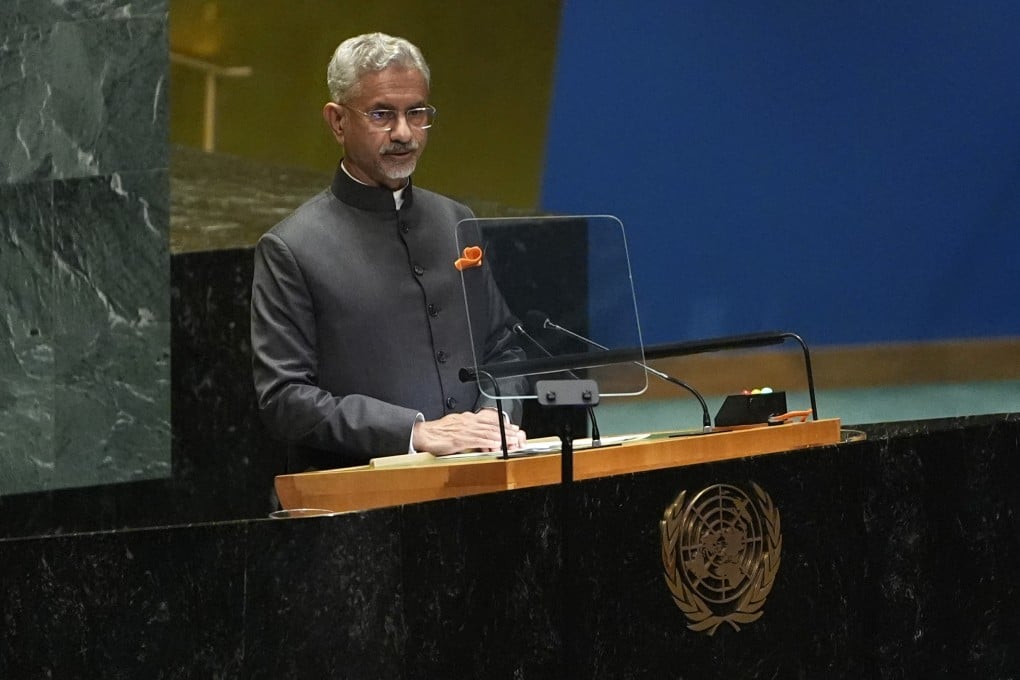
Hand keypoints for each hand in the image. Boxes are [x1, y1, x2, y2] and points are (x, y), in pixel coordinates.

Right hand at [412, 409, 526, 454]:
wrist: (423, 434)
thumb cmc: (436, 432)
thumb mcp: (454, 426)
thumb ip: (467, 429)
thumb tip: (477, 434)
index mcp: (466, 418)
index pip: (488, 419)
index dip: (502, 423)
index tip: (512, 427)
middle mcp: (467, 421)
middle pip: (491, 425)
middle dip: (506, 430)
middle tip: (518, 434)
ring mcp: (464, 430)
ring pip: (487, 431)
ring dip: (502, 436)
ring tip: (512, 440)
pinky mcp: (460, 439)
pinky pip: (477, 440)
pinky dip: (489, 441)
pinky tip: (496, 444)